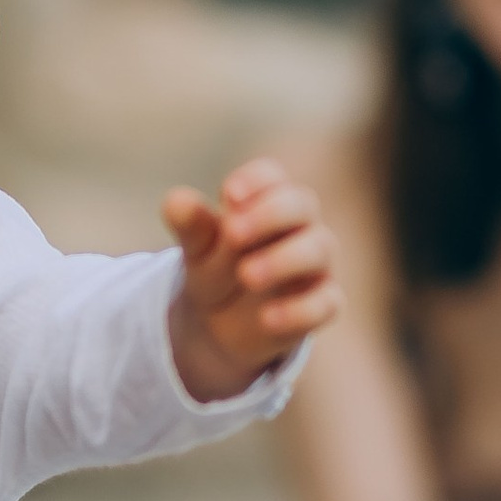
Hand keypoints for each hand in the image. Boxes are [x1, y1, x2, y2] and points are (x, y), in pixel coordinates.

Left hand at [162, 156, 340, 400]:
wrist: (220, 325)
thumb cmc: (215, 270)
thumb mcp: (198, 251)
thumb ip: (191, 227)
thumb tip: (175, 201)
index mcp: (266, 201)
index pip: (271, 176)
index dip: (255, 180)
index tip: (229, 194)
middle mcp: (298, 226)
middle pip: (302, 204)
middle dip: (269, 215)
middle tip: (233, 234)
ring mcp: (314, 265)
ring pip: (317, 249)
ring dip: (283, 260)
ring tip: (246, 275)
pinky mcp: (322, 303)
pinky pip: (325, 302)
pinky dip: (298, 310)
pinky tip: (266, 318)